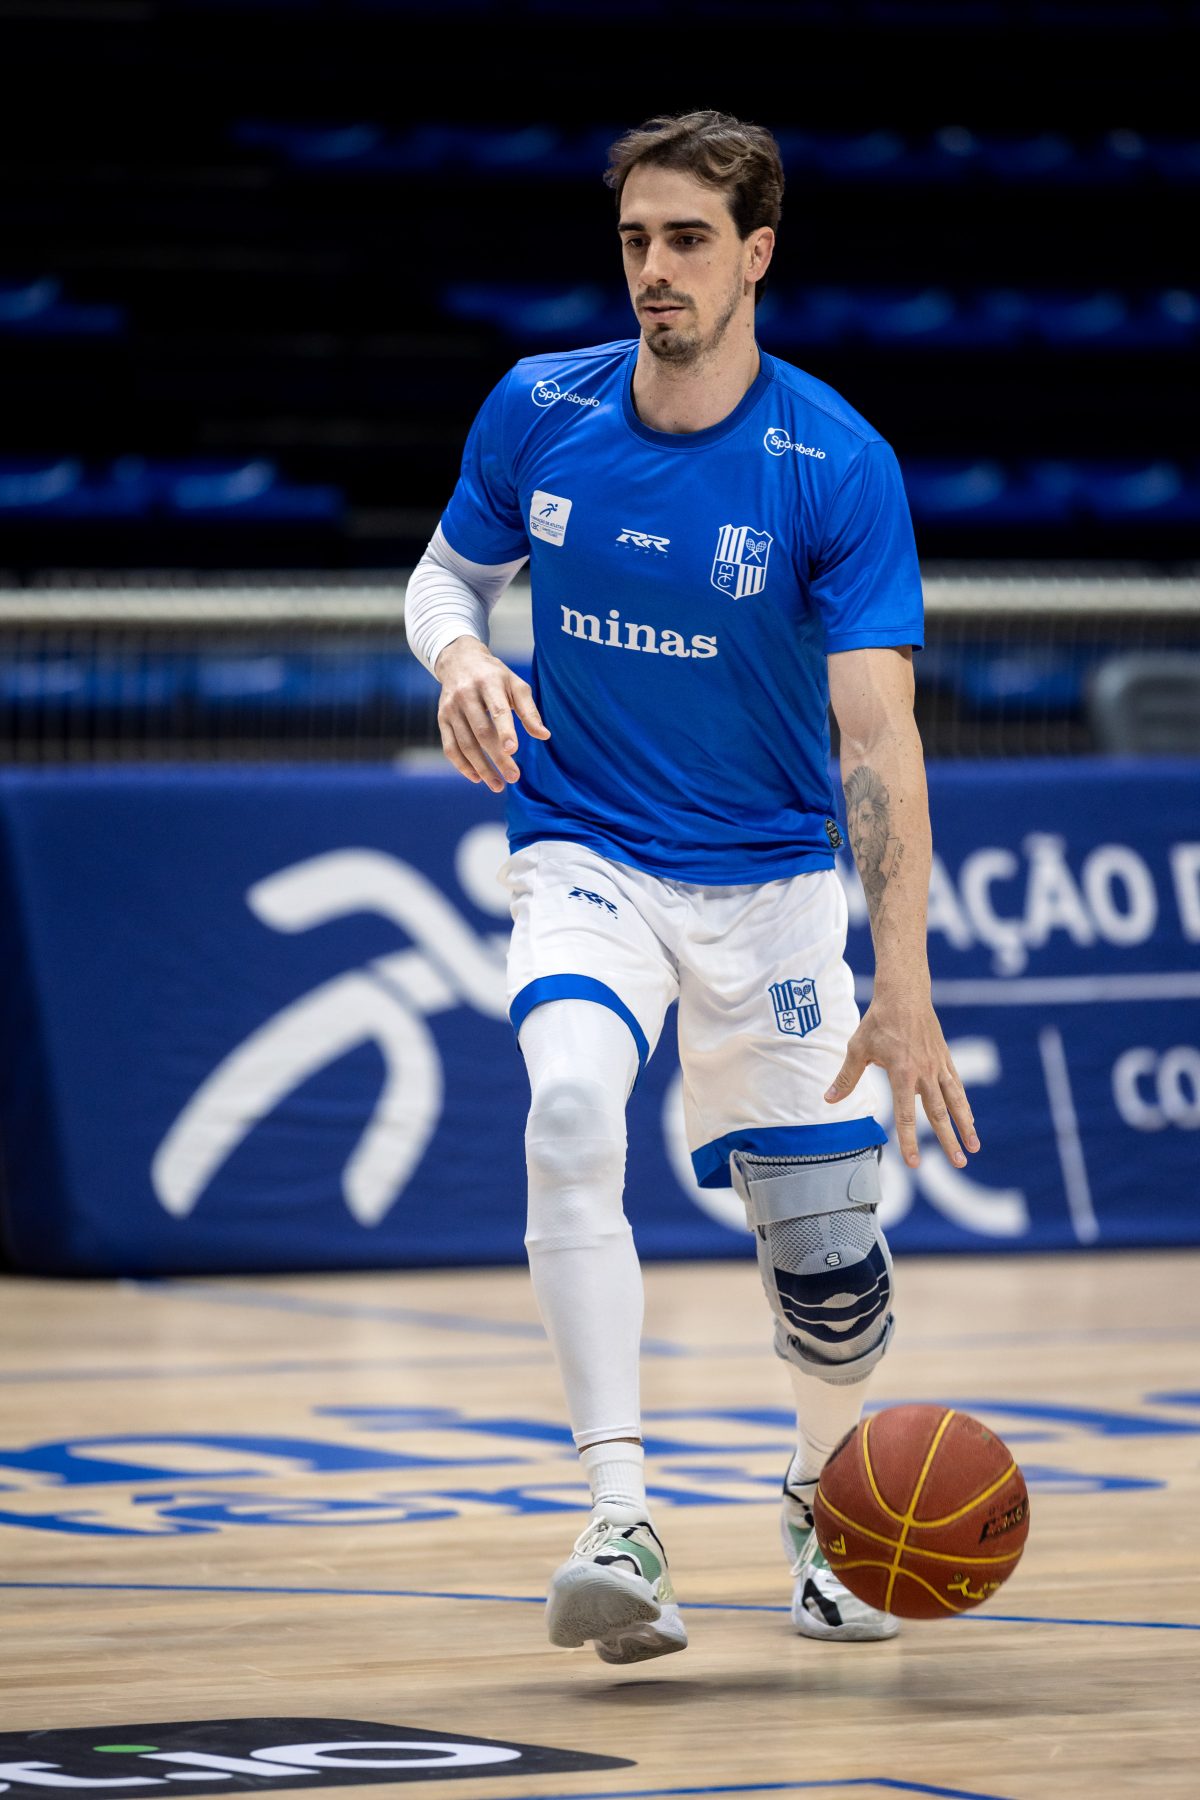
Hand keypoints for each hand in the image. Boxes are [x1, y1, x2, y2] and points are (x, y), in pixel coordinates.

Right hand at [434, 636, 549, 792]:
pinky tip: (477, 778)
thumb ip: (529, 710)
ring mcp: (451, 708)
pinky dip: (462, 765)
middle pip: (481, 732)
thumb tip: (544, 736)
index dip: (505, 730)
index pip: (498, 710)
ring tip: (498, 785)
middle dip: (497, 758)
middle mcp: (466, 695)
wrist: (459, 660)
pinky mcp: (441, 718)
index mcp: (488, 683)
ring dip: (481, 768)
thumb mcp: (515, 685)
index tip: (513, 750)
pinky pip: (450, 747)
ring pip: (465, 744)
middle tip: (514, 778)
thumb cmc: (495, 675)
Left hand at [824, 993, 979, 1169]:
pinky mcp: (945, 1058)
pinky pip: (956, 1086)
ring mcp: (938, 1066)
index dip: (909, 1140)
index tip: (914, 1163)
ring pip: (954, 1101)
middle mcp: (924, 1073)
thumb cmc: (878, 1021)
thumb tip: (828, 1100)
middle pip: (938, 1114)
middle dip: (948, 1140)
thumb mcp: (857, 1048)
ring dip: (965, 1125)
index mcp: (902, 1073)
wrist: (904, 993)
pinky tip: (969, 1119)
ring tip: (974, 1147)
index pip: (907, 1115)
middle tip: (959, 1163)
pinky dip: (964, 1104)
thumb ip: (846, 1078)